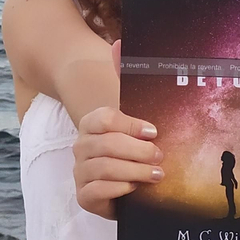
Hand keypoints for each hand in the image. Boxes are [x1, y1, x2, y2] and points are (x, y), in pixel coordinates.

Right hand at [75, 44, 161, 218]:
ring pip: (103, 168)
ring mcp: (80, 172)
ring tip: (156, 175)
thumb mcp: (137, 118)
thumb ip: (126, 78)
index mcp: (92, 124)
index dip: (130, 125)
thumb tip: (120, 43)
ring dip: (135, 171)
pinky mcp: (84, 196)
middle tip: (159, 155)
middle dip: (138, 151)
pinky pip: (96, 191)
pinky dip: (119, 189)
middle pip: (106, 144)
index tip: (153, 131)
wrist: (134, 185)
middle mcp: (81, 146)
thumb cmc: (136, 149)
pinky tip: (134, 189)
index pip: (104, 118)